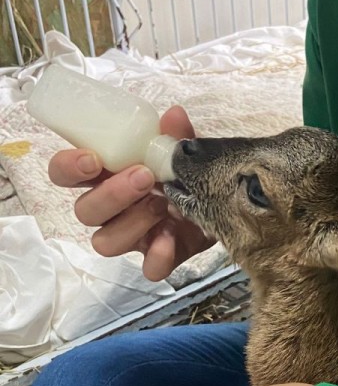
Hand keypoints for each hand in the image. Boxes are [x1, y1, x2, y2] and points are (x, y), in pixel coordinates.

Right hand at [48, 106, 210, 280]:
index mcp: (105, 176)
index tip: (92, 160)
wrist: (225, 202)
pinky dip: (158, 256)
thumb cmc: (188, 172)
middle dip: (111, 195)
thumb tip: (173, 116)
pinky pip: (148, 268)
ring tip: (163, 204)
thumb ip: (175, 135)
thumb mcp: (182, 149)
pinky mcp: (159, 257)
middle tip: (144, 177)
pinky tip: (171, 238)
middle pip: (85, 212)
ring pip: (105, 242)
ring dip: (131, 223)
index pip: (64, 174)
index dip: (68, 168)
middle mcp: (111, 209)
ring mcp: (133, 236)